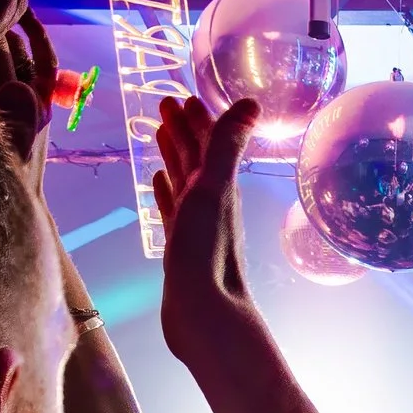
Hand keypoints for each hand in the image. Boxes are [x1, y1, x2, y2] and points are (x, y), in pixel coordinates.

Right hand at [151, 95, 265, 374]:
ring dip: (173, 156)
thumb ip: (228, 147)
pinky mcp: (181, 247)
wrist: (203, 315)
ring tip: (160, 134)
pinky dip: (166, 192)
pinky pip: (172, 209)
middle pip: (196, 158)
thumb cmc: (207, 253)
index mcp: (220, 187)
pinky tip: (159, 182)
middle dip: (183, 130)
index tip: (183, 97)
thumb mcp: (215, 190)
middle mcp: (211, 203)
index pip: (209, 144)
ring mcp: (196, 225)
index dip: (198, 120)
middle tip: (165, 105)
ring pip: (183, 181)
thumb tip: (253, 102)